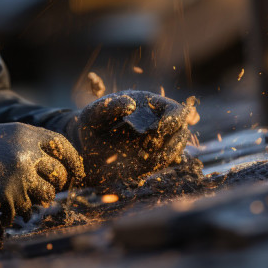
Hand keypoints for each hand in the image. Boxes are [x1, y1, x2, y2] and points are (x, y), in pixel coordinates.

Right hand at [0, 123, 84, 222]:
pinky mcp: (9, 196)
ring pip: (46, 196)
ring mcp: (19, 175)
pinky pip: (25, 211)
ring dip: (37, 200)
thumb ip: (29, 146)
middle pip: (59, 174)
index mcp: (26, 134)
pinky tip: (3, 206)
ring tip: (20, 198)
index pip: (63, 147)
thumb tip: (56, 168)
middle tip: (45, 191)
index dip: (73, 162)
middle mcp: (27, 153)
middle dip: (56, 185)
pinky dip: (17, 212)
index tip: (75, 175)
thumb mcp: (3, 136)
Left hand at [74, 90, 193, 185]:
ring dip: (170, 150)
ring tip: (149, 153)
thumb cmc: (91, 126)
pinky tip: (151, 161)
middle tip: (151, 143)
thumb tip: (131, 105)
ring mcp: (157, 143)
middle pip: (181, 129)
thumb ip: (110, 106)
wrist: (86, 151)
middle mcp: (157, 124)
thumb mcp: (94, 114)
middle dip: (174, 136)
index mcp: (148, 106)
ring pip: (178, 146)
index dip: (175, 116)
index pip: (174, 109)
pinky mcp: (153, 162)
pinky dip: (165, 162)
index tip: (163, 126)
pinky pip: (168, 162)